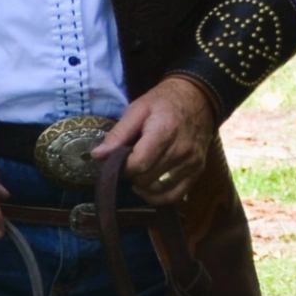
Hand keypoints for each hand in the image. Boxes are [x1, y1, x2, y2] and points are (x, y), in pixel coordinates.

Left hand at [94, 74, 217, 204]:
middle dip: (131, 176)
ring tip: (136, 174)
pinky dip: (158, 197)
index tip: (116, 161)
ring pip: (159, 190)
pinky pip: (175, 196)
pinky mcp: (197, 172)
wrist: (197, 99)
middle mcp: (181, 151)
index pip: (139, 164)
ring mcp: (192, 163)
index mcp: (164, 132)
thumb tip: (97, 156)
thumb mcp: (137, 109)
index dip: (122, 167)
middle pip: (147, 179)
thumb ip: (118, 134)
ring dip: (142, 187)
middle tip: (125, 165)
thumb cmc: (163, 102)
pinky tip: (148, 187)